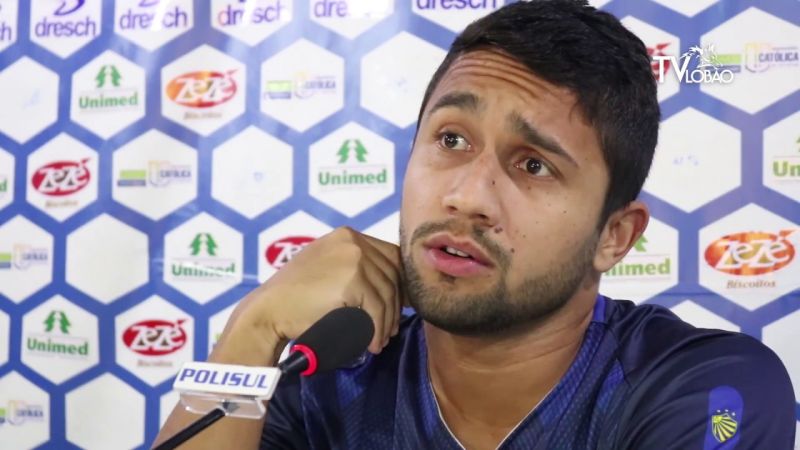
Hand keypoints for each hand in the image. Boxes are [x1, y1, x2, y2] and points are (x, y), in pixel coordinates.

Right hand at [215, 227, 403, 364]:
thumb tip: (389, 285)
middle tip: (391, 328)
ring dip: (387, 321)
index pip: (389, 256)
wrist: (269, 310)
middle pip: (392, 273)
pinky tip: (372, 344)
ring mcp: (353, 257)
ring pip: (386, 293)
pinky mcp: (352, 278)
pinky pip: (376, 307)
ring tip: (381, 340)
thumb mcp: (327, 269)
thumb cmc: (295, 296)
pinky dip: (377, 328)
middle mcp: (352, 240)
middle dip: (396, 304)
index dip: (399, 282)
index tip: (400, 305)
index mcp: (347, 235)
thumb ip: (353, 268)